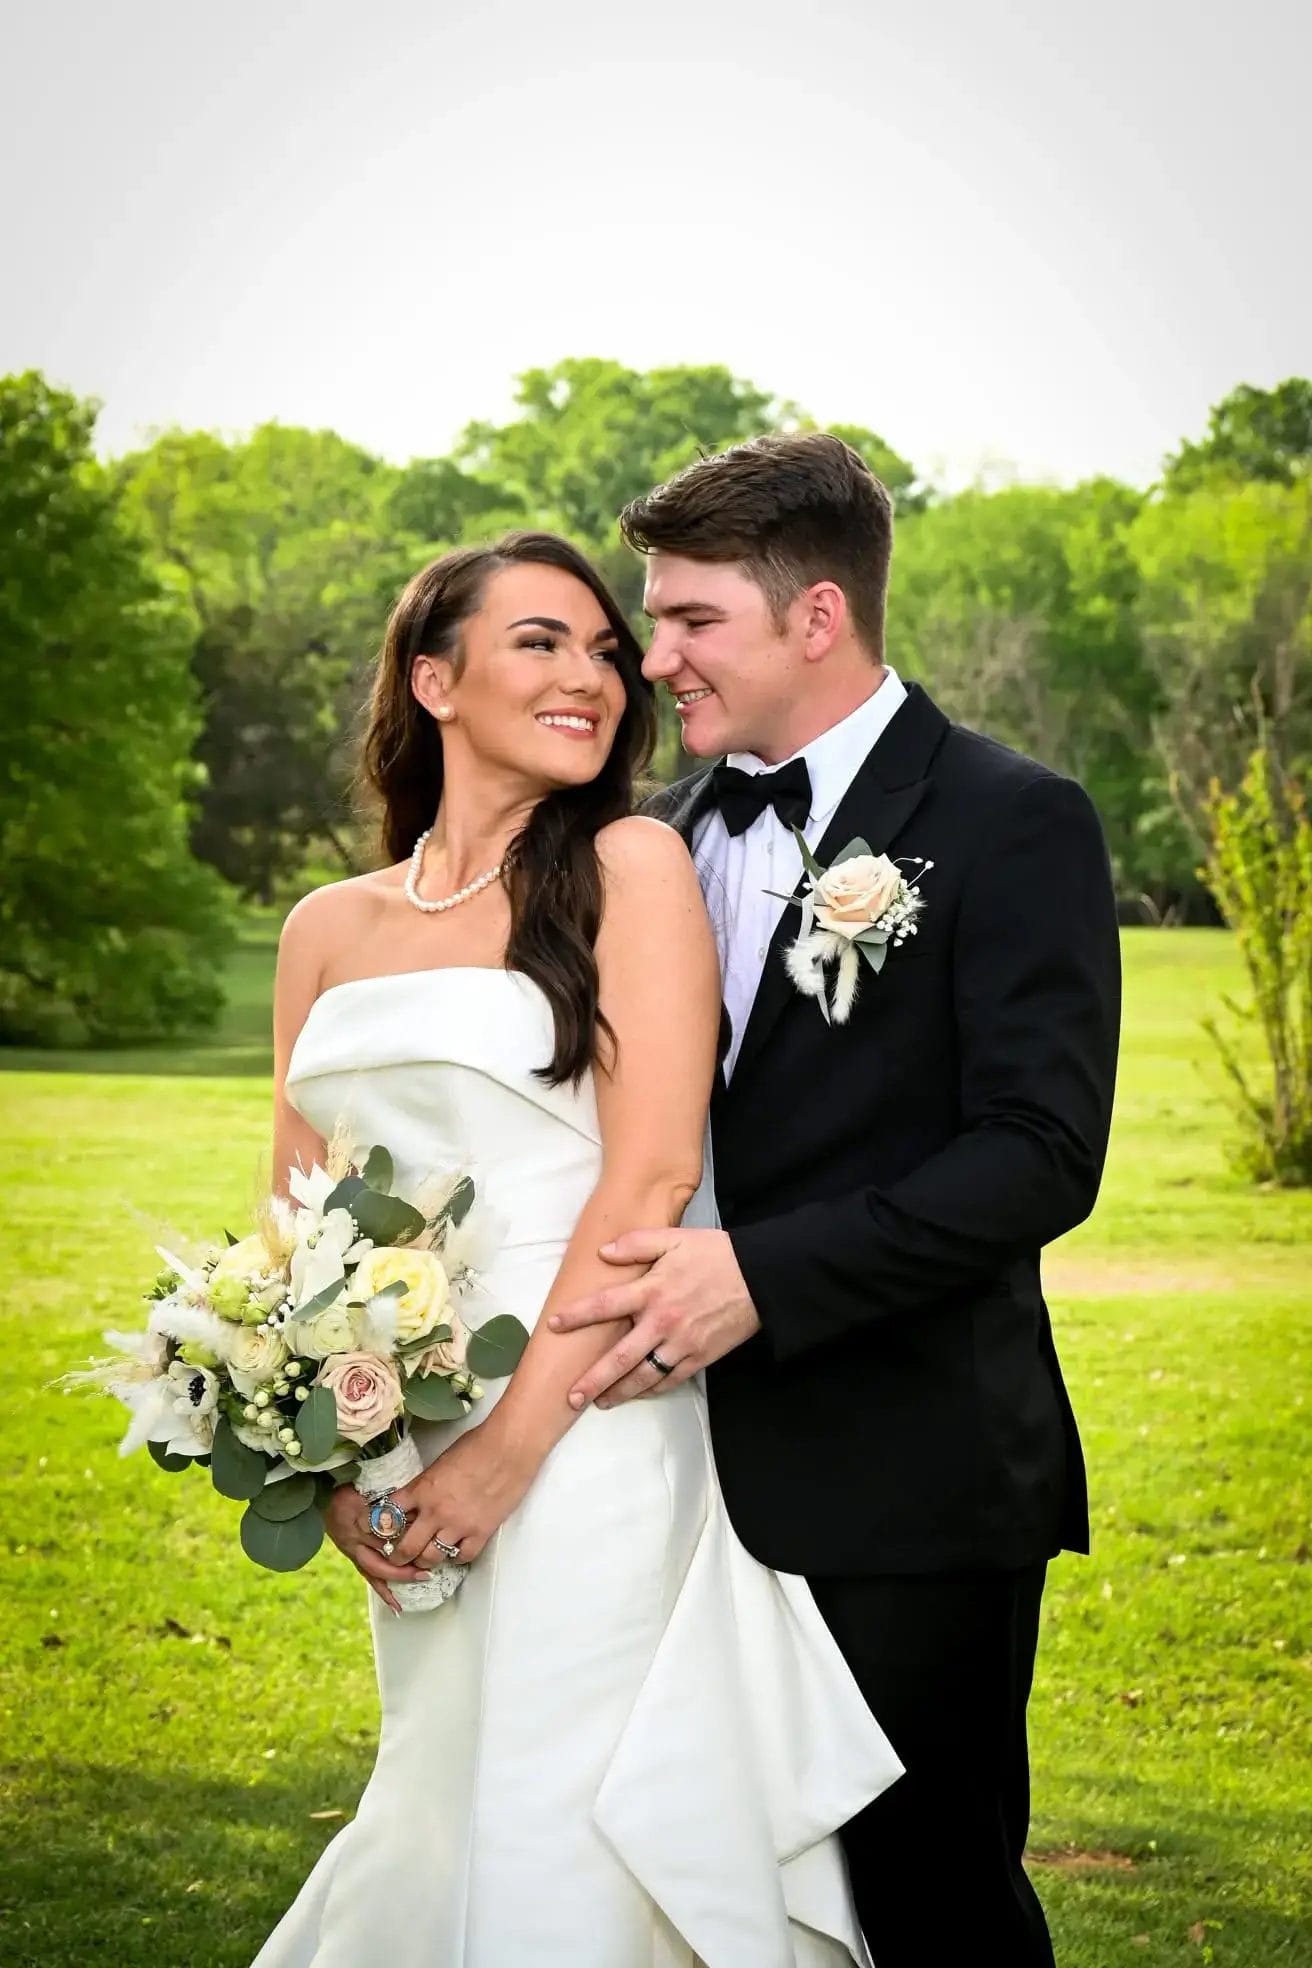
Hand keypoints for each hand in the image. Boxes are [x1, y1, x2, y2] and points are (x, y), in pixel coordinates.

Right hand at [323, 1480, 432, 1615]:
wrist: (321, 1493)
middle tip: (427, 1566)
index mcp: (360, 1516)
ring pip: (376, 1568)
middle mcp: (355, 1536)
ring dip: (399, 1577)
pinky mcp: (351, 1556)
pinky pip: (368, 1576)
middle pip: (383, 1553)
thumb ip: (387, 1499)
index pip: (386, 1530)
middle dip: (405, 1563)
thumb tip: (415, 1508)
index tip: (427, 1536)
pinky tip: (397, 1606)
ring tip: (421, 1580)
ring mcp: (351, 1548)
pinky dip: (383, 1591)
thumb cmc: (349, 1486)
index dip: (407, 1534)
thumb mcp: (367, 1487)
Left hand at [387, 1424, 534, 1569]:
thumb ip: (425, 1485)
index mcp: (421, 1490)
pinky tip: (455, 1549)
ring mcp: (458, 1525)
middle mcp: (435, 1512)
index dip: (381, 1529)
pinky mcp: (481, 1532)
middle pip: (405, 1548)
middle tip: (399, 1557)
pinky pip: (461, 1556)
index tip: (382, 1534)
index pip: (388, 1518)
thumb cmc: (476, 1445)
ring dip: (425, 1559)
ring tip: (427, 1556)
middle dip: (398, 1556)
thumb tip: (417, 1500)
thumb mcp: (439, 1463)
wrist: (509, 1448)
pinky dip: (456, 1556)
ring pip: (431, 1558)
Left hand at [548, 1228, 760, 1409]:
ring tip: (599, 1402)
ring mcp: (682, 1344)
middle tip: (571, 1396)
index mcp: (652, 1290)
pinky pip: (670, 1379)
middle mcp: (662, 1322)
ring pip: (644, 1376)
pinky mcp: (700, 1357)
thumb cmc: (715, 1254)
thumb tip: (602, 1253)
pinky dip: (651, 1390)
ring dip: (619, 1392)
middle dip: (593, 1379)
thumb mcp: (675, 1238)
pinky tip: (637, 1394)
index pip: (605, 1305)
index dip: (577, 1316)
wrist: (760, 1278)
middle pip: (620, 1357)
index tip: (553, 1326)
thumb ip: (637, 1244)